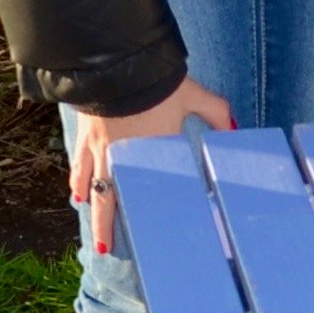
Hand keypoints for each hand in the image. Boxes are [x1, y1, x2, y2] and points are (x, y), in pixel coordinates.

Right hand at [69, 79, 231, 255]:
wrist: (115, 64)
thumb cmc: (157, 83)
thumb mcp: (193, 95)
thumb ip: (216, 112)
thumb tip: (236, 128)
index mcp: (148, 154)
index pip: (146, 192)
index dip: (142, 216)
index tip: (142, 238)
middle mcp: (121, 158)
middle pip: (109, 199)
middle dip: (105, 226)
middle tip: (105, 248)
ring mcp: (99, 147)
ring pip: (90, 184)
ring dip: (91, 204)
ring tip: (92, 220)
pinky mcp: (84, 133)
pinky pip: (79, 163)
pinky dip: (78, 179)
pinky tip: (77, 189)